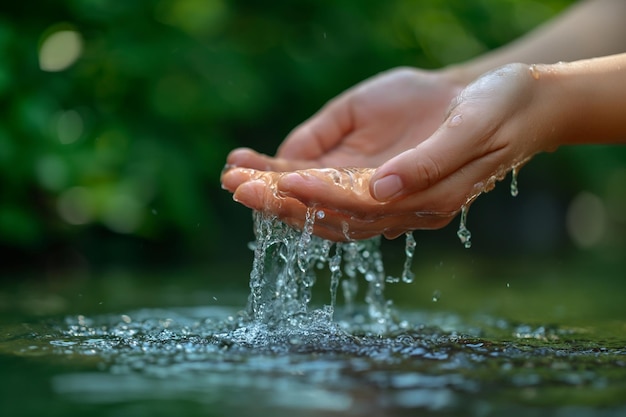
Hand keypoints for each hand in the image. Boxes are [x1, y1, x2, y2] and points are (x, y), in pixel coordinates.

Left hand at [224, 64, 556, 240]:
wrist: (509, 100)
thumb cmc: (495, 109)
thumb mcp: (472, 129)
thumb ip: (429, 163)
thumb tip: (380, 189)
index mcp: (426, 200)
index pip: (363, 207)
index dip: (323, 196)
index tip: (285, 180)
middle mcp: (399, 205)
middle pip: (330, 214)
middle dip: (282, 200)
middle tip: (236, 184)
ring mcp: (383, 192)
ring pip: (320, 203)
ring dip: (276, 191)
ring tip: (234, 174)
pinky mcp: (373, 174)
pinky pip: (326, 183)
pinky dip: (290, 175)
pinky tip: (260, 163)